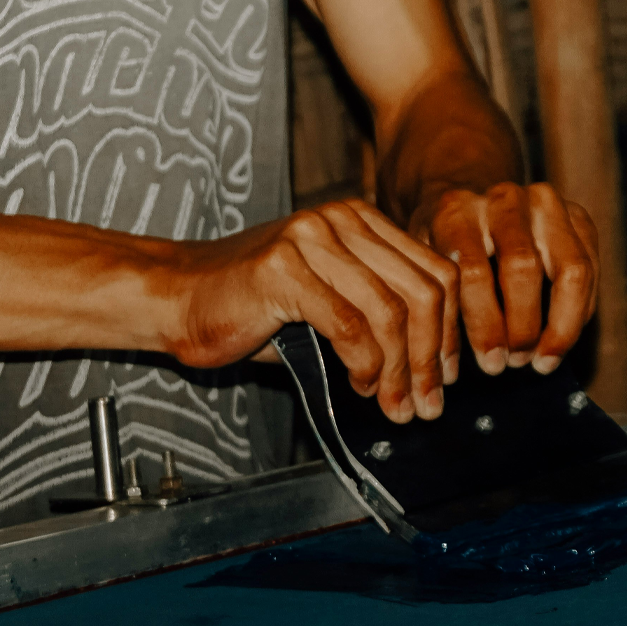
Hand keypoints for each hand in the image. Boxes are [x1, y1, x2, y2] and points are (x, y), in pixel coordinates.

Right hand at [173, 198, 456, 423]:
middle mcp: (340, 220)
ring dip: (400, 370)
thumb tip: (431, 368)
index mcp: (360, 221)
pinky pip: (348, 325)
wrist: (175, 298)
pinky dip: (364, 364)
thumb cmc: (248, 306)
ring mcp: (311, 239)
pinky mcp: (282, 269)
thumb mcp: (329, 302)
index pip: (435, 273)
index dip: (451, 331)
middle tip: (427, 405)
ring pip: (389, 313)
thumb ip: (378, 318)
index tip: (447, 377)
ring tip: (394, 405)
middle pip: (422, 293)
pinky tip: (359, 384)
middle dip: (431, 359)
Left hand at [411, 181, 598, 376]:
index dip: (486, 327)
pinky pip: (591, 269)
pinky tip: (561, 338)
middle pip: (524, 268)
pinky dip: (580, 312)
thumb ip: (437, 312)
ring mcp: (545, 203)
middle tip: (516, 362)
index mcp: (456, 211)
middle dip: (524, 327)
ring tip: (544, 359)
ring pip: (571, 268)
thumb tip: (445, 372)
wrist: (470, 204)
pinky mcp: (577, 215)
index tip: (492, 365)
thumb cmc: (444, 251)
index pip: (474, 272)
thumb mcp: (427, 273)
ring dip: (562, 325)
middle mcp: (503, 200)